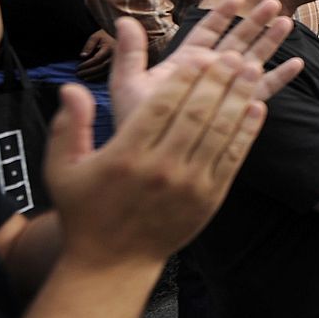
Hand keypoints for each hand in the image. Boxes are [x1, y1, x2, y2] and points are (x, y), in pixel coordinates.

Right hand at [46, 43, 267, 270]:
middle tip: (234, 55)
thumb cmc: (86, 212)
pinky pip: (233, 157)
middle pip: (196, 113)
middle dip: (218, 80)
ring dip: (238, 97)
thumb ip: (68, 126)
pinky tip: (256, 106)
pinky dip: (247, 130)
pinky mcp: (210, 198)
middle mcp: (161, 168)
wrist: (113, 263)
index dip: (185, 78)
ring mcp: (189, 184)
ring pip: (220, 130)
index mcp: (126, 155)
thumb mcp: (62, 169)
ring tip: (251, 69)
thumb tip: (70, 86)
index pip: (161, 106)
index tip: (201, 55)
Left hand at [77, 28, 115, 79]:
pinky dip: (101, 77)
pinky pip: (110, 74)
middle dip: (89, 72)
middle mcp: (115, 56)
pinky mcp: (120, 66)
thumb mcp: (95, 37)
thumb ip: (89, 46)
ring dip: (94, 76)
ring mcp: (119, 62)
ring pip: (106, 72)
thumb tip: (82, 56)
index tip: (78, 67)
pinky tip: (93, 79)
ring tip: (84, 78)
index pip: (97, 58)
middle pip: (101, 67)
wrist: (120, 36)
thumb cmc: (105, 35)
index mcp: (110, 47)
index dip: (87, 64)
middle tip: (78, 74)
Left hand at [109, 0, 302, 121]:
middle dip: (255, 22)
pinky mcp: (238, 110)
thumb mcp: (128, 84)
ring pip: (254, 61)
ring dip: (270, 42)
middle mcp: (210, 75)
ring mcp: (226, 91)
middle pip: (236, 42)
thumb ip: (131, 53)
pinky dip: (280, 78)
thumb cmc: (136, 123)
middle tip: (273, 3)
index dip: (222, 15)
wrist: (147, 158)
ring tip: (287, 22)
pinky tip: (296, 64)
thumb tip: (124, 20)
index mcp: (186, 64)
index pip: (206, 33)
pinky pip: (263, 91)